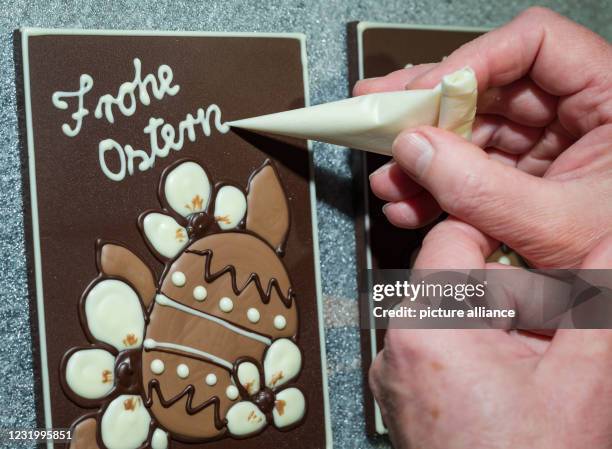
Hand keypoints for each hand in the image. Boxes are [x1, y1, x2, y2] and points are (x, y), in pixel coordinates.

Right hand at [358, 7, 611, 267]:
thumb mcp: (553, 224)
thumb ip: (480, 188)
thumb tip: (413, 148)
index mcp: (610, 99)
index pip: (536, 43)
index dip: (473, 60)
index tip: (424, 92)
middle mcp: (578, 112)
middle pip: (490, 87)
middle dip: (427, 112)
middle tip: (380, 116)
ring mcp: (550, 145)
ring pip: (474, 131)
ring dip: (424, 158)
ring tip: (388, 182)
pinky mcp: (529, 176)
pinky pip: (475, 169)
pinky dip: (438, 187)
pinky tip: (410, 205)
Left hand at [370, 223, 611, 448]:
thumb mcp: (583, 383)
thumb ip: (599, 303)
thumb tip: (610, 246)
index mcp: (428, 328)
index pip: (451, 239)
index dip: (499, 234)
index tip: (533, 246)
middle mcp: (398, 348)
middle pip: (453, 280)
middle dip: (509, 292)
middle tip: (552, 325)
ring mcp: (396, 375)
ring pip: (448, 315)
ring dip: (497, 324)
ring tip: (536, 360)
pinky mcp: (404, 397)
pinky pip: (438, 349)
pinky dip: (476, 350)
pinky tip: (513, 381)